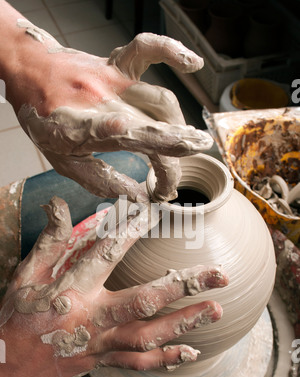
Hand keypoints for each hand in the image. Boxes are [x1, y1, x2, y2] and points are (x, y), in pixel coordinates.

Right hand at [0, 197, 227, 376]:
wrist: (12, 367)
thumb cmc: (19, 316)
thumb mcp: (26, 274)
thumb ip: (48, 240)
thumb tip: (57, 204)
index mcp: (73, 291)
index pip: (107, 254)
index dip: (131, 232)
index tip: (154, 214)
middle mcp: (93, 318)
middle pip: (145, 301)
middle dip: (184, 287)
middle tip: (219, 275)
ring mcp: (102, 343)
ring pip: (150, 336)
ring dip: (185, 323)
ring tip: (217, 309)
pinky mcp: (105, 360)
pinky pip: (140, 363)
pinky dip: (167, 358)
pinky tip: (192, 351)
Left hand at [11, 21, 212, 201]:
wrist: (26, 69)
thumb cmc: (42, 117)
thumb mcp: (62, 160)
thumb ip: (100, 180)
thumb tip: (138, 196)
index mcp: (84, 125)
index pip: (133, 140)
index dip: (161, 161)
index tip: (170, 187)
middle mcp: (103, 100)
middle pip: (157, 125)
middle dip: (173, 159)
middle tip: (169, 185)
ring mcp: (112, 79)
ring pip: (161, 100)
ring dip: (179, 129)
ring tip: (183, 149)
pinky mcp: (116, 63)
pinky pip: (147, 50)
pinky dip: (171, 52)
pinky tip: (192, 64)